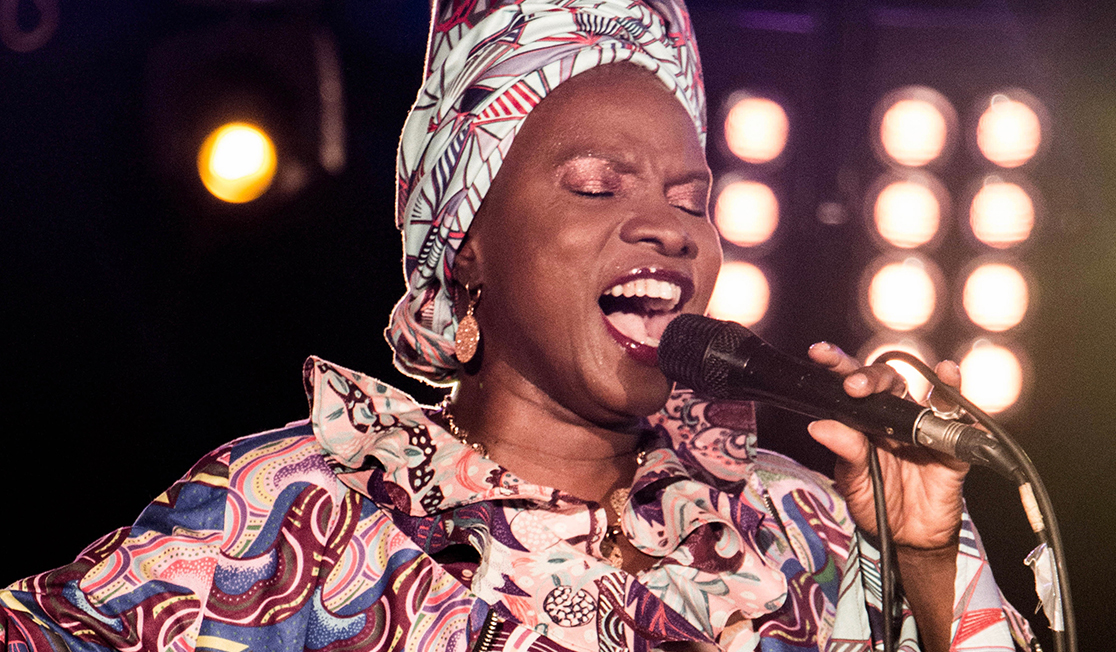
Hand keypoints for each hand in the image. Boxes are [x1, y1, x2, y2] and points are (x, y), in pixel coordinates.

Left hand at [805, 342, 967, 550]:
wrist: (907, 538)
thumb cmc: (877, 503)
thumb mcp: (854, 481)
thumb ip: (844, 453)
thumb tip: (820, 427)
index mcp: (867, 420)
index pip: (853, 384)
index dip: (838, 364)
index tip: (820, 353)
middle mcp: (897, 417)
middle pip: (890, 382)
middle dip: (873, 377)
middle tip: (856, 387)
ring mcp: (927, 430)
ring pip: (934, 396)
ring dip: (939, 383)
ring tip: (941, 373)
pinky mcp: (953, 450)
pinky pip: (965, 427)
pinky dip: (967, 411)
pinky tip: (963, 395)